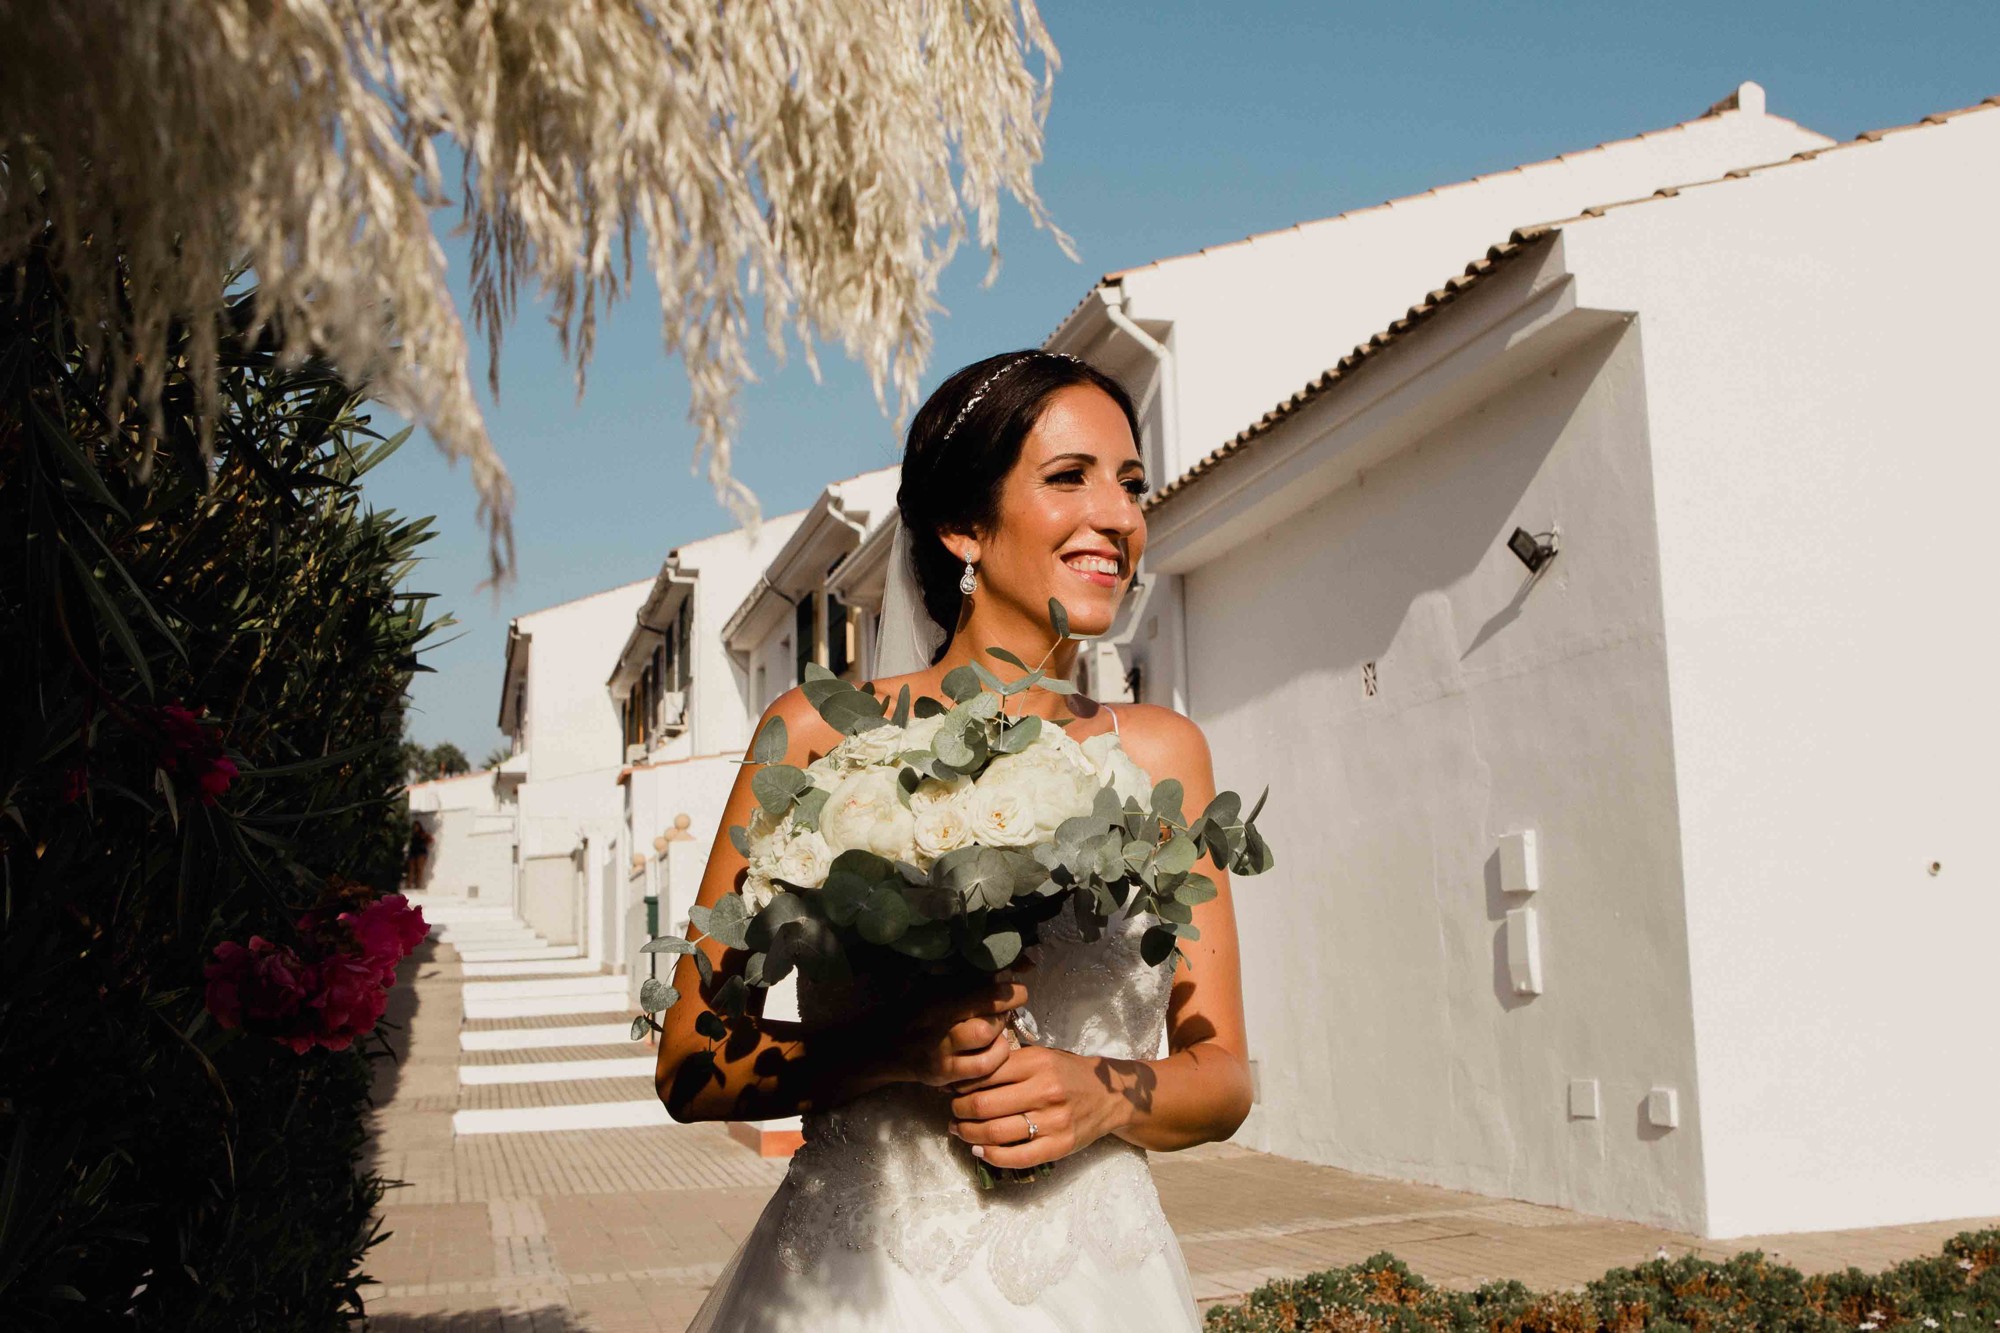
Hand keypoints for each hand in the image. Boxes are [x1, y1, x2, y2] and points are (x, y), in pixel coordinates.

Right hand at [885, 978, 1029, 1089]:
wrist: (883, 1045)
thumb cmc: (916, 1008)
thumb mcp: (937, 985)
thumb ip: (973, 976)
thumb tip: (1018, 965)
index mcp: (937, 999)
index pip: (981, 995)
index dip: (1008, 993)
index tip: (1019, 991)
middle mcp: (938, 1027)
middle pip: (987, 1023)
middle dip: (1003, 1015)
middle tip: (1003, 1010)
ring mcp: (941, 1054)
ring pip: (986, 1044)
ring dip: (1000, 1036)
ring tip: (996, 1030)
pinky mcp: (944, 1075)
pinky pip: (982, 1069)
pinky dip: (994, 1058)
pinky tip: (990, 1050)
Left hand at [946, 1044, 1124, 1168]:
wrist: (1110, 1096)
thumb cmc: (1068, 1074)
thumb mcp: (1043, 1056)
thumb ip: (1010, 1063)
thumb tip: (966, 1075)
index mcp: (1038, 1063)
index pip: (985, 1074)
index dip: (962, 1084)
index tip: (953, 1089)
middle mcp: (1045, 1091)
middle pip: (984, 1105)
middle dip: (959, 1110)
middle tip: (954, 1112)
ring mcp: (1053, 1121)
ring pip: (995, 1132)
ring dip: (969, 1133)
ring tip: (960, 1130)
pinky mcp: (1059, 1146)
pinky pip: (1016, 1157)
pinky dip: (990, 1155)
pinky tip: (979, 1149)